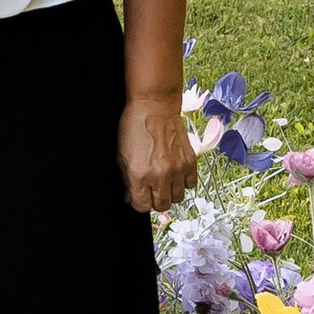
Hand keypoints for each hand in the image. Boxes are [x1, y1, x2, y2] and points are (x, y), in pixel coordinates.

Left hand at [118, 94, 198, 217]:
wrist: (155, 106)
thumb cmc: (135, 126)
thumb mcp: (122, 155)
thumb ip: (127, 180)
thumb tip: (131, 197)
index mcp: (140, 175)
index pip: (142, 207)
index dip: (139, 202)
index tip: (139, 195)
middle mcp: (160, 176)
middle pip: (162, 206)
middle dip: (154, 200)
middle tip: (151, 188)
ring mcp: (178, 169)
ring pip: (178, 198)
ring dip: (170, 192)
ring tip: (164, 180)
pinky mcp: (190, 162)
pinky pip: (191, 185)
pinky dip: (184, 182)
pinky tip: (176, 173)